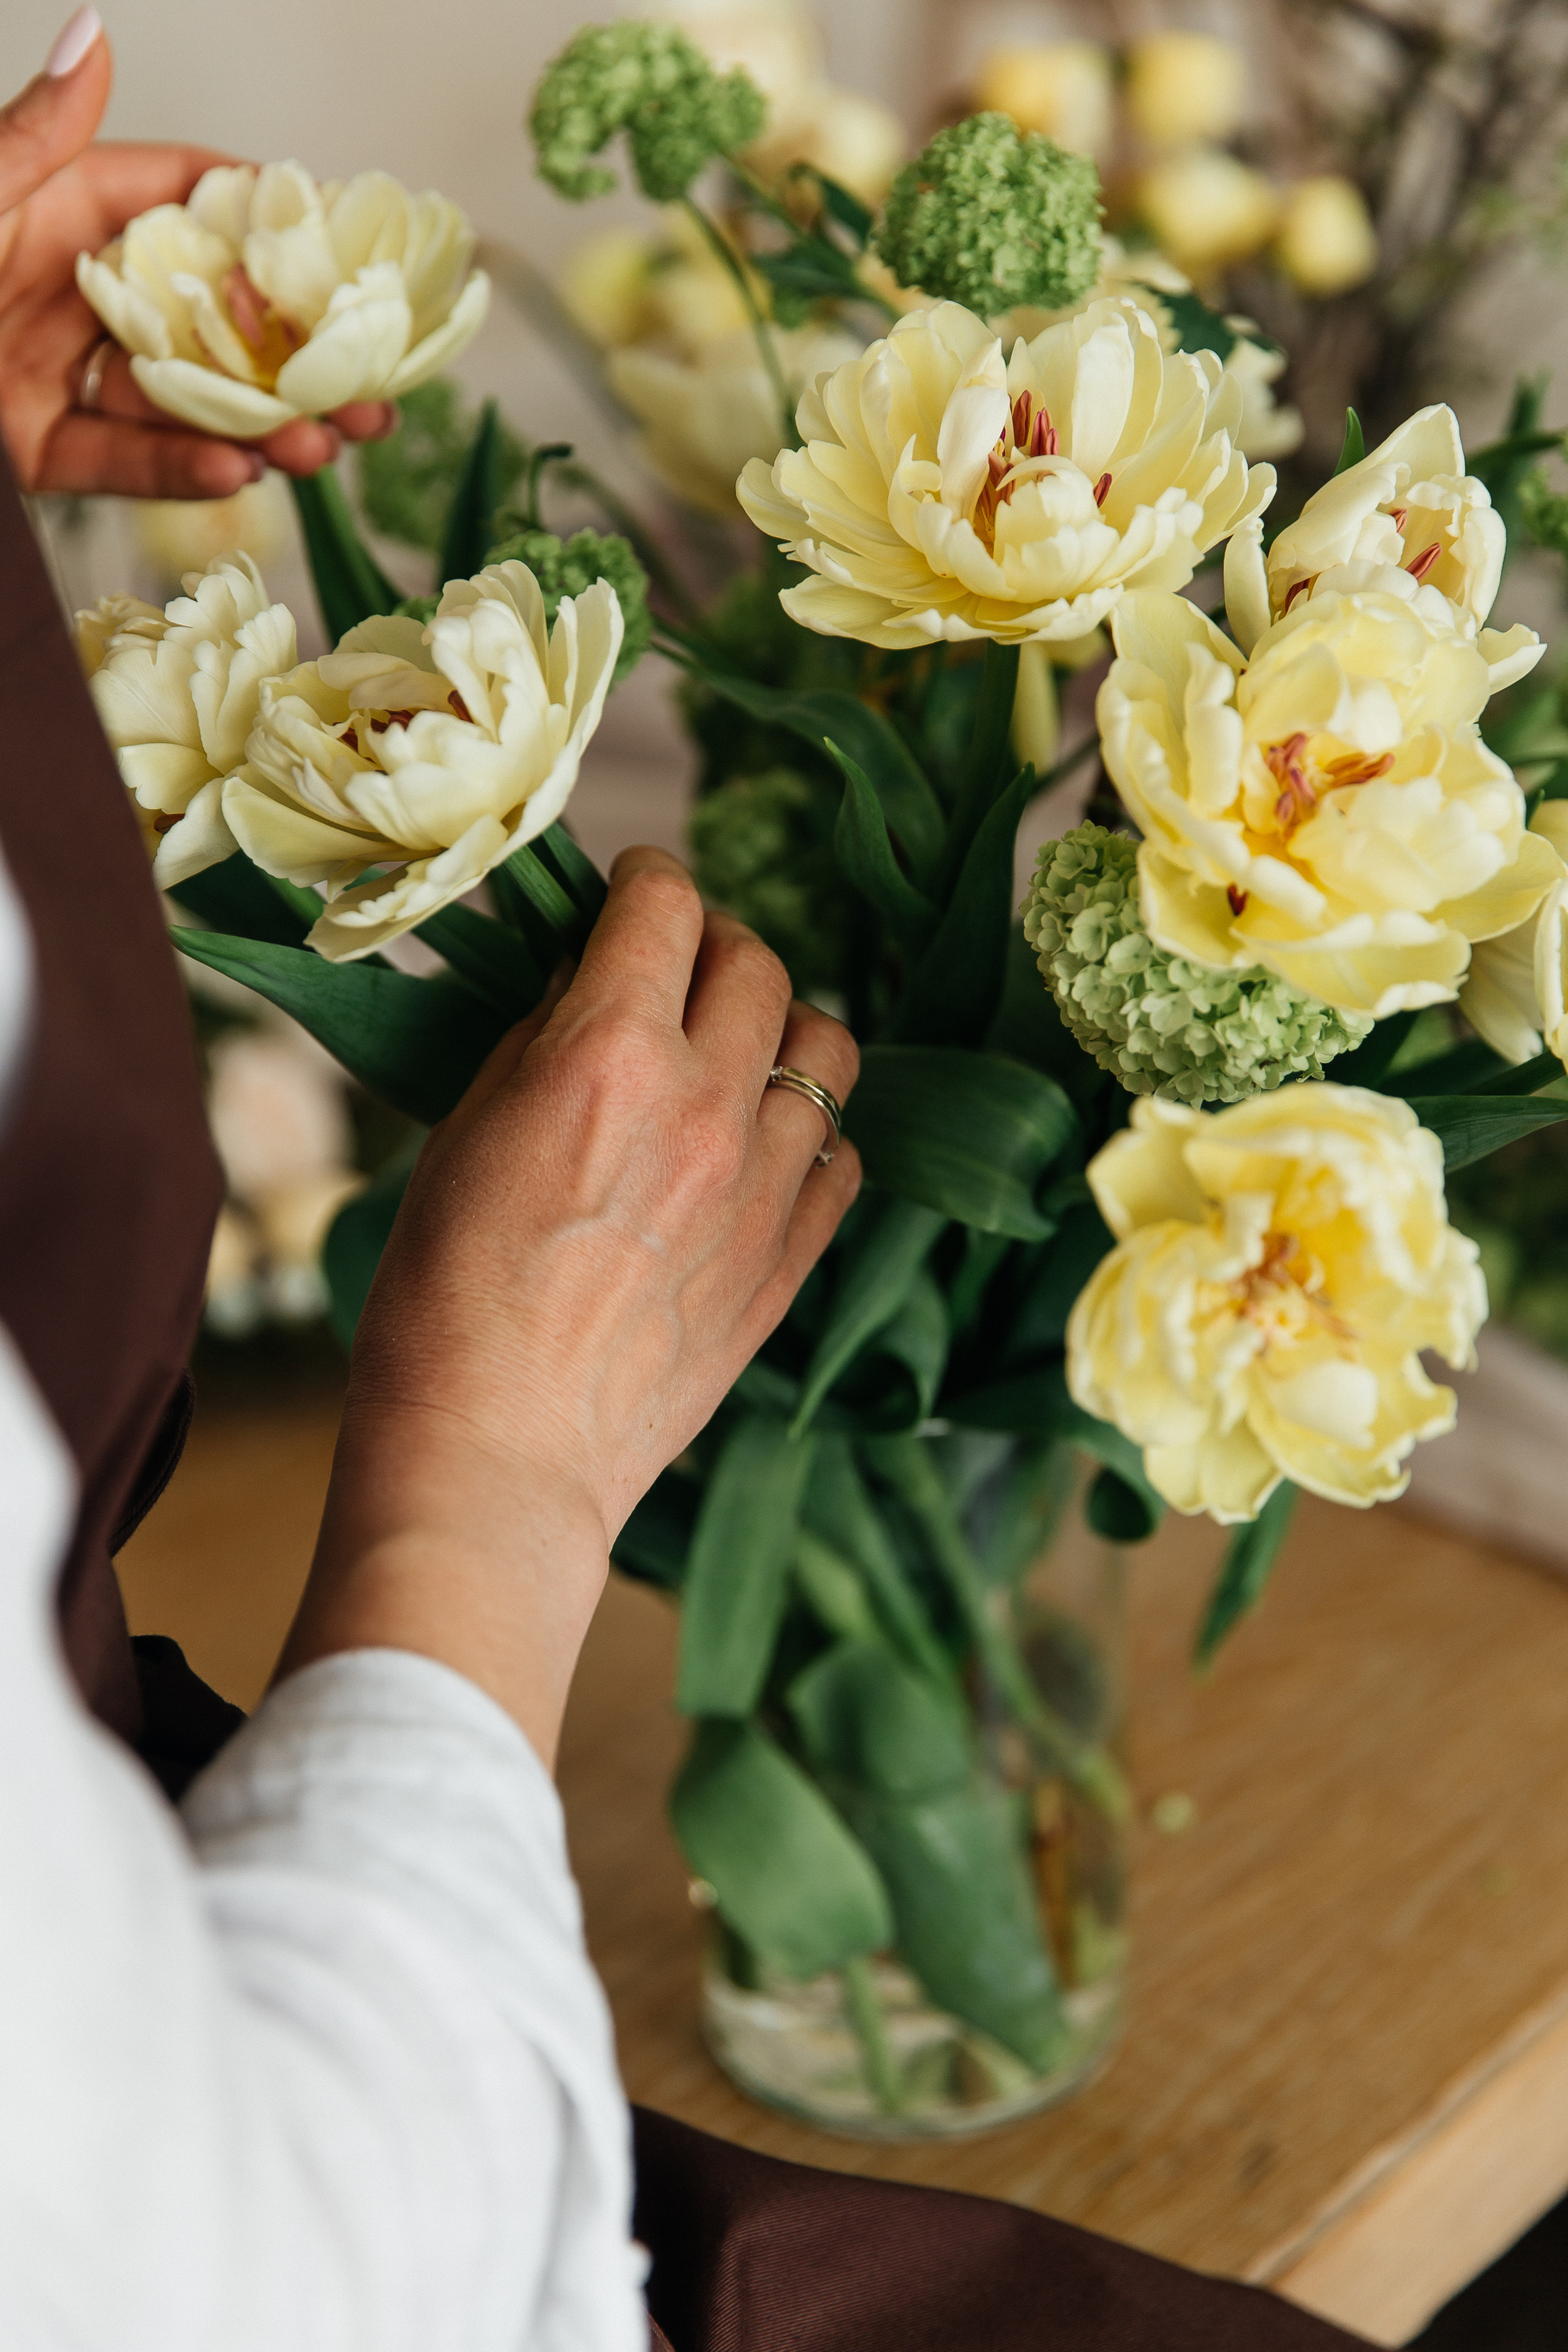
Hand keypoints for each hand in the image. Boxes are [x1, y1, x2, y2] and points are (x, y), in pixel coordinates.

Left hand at [0, 9, 395, 497]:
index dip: (266, 219)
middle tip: (378, 390)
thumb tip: (95, 32)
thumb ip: (36, 136)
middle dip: (298, 356)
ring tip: (328, 444)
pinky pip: (120, 461)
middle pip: (207, 318)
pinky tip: (240, 471)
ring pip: (181, 403)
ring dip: (265, 427)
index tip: (346, 247)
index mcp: (51, 206)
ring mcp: (55, 374)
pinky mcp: (35, 450)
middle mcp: (66, 289)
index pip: (182, 199)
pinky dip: (179, 471)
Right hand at [282, 849, 861, 1764]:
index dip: (649, 880)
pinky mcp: (793, 1260)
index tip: (638, 886)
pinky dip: (813, 1129)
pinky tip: (767, 1143)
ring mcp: (766, 1185)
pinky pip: (846, 1153)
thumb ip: (543, 1043)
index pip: (665, 909)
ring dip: (783, 1027)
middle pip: (757, 964)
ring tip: (741, 1047)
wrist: (497, 1454)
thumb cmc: (444, 1300)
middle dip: (715, 942)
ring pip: (827, 1048)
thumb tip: (591, 984)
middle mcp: (708, 1104)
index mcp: (609, 1054)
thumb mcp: (464, 1134)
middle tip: (680, 962)